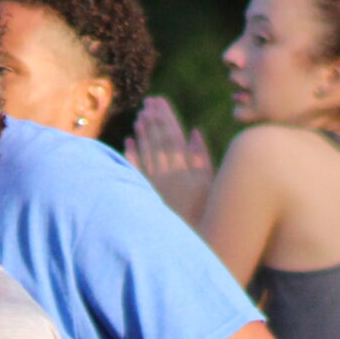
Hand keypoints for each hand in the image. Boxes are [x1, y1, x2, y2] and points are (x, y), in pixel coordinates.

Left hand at [125, 97, 213, 229]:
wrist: (195, 237)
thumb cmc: (207, 208)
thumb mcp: (211, 181)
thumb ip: (201, 155)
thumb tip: (193, 131)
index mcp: (185, 166)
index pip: (172, 135)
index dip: (165, 116)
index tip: (159, 101)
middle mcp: (167, 172)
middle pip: (158, 140)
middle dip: (152, 119)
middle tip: (147, 103)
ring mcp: (154, 183)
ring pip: (146, 152)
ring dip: (142, 133)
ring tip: (139, 117)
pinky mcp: (146, 194)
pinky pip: (136, 170)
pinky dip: (131, 155)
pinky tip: (128, 142)